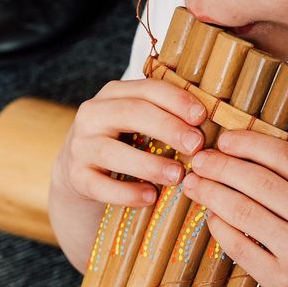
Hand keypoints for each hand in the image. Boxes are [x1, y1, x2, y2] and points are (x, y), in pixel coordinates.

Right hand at [53, 78, 209, 209]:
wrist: (79, 170)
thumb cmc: (124, 142)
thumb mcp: (139, 122)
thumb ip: (166, 116)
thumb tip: (212, 124)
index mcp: (113, 94)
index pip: (147, 89)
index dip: (176, 100)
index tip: (202, 116)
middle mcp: (92, 114)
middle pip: (131, 113)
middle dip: (168, 128)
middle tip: (196, 145)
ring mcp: (80, 146)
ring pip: (113, 152)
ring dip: (149, 164)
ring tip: (178, 176)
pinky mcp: (75, 177)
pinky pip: (100, 186)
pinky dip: (126, 193)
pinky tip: (150, 197)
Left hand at [182, 129, 287, 286]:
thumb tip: (249, 156)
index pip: (287, 157)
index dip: (249, 143)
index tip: (224, 140)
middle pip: (260, 181)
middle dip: (222, 166)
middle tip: (200, 160)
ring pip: (244, 212)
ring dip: (212, 194)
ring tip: (195, 185)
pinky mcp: (283, 281)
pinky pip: (240, 246)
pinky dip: (219, 227)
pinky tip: (211, 217)